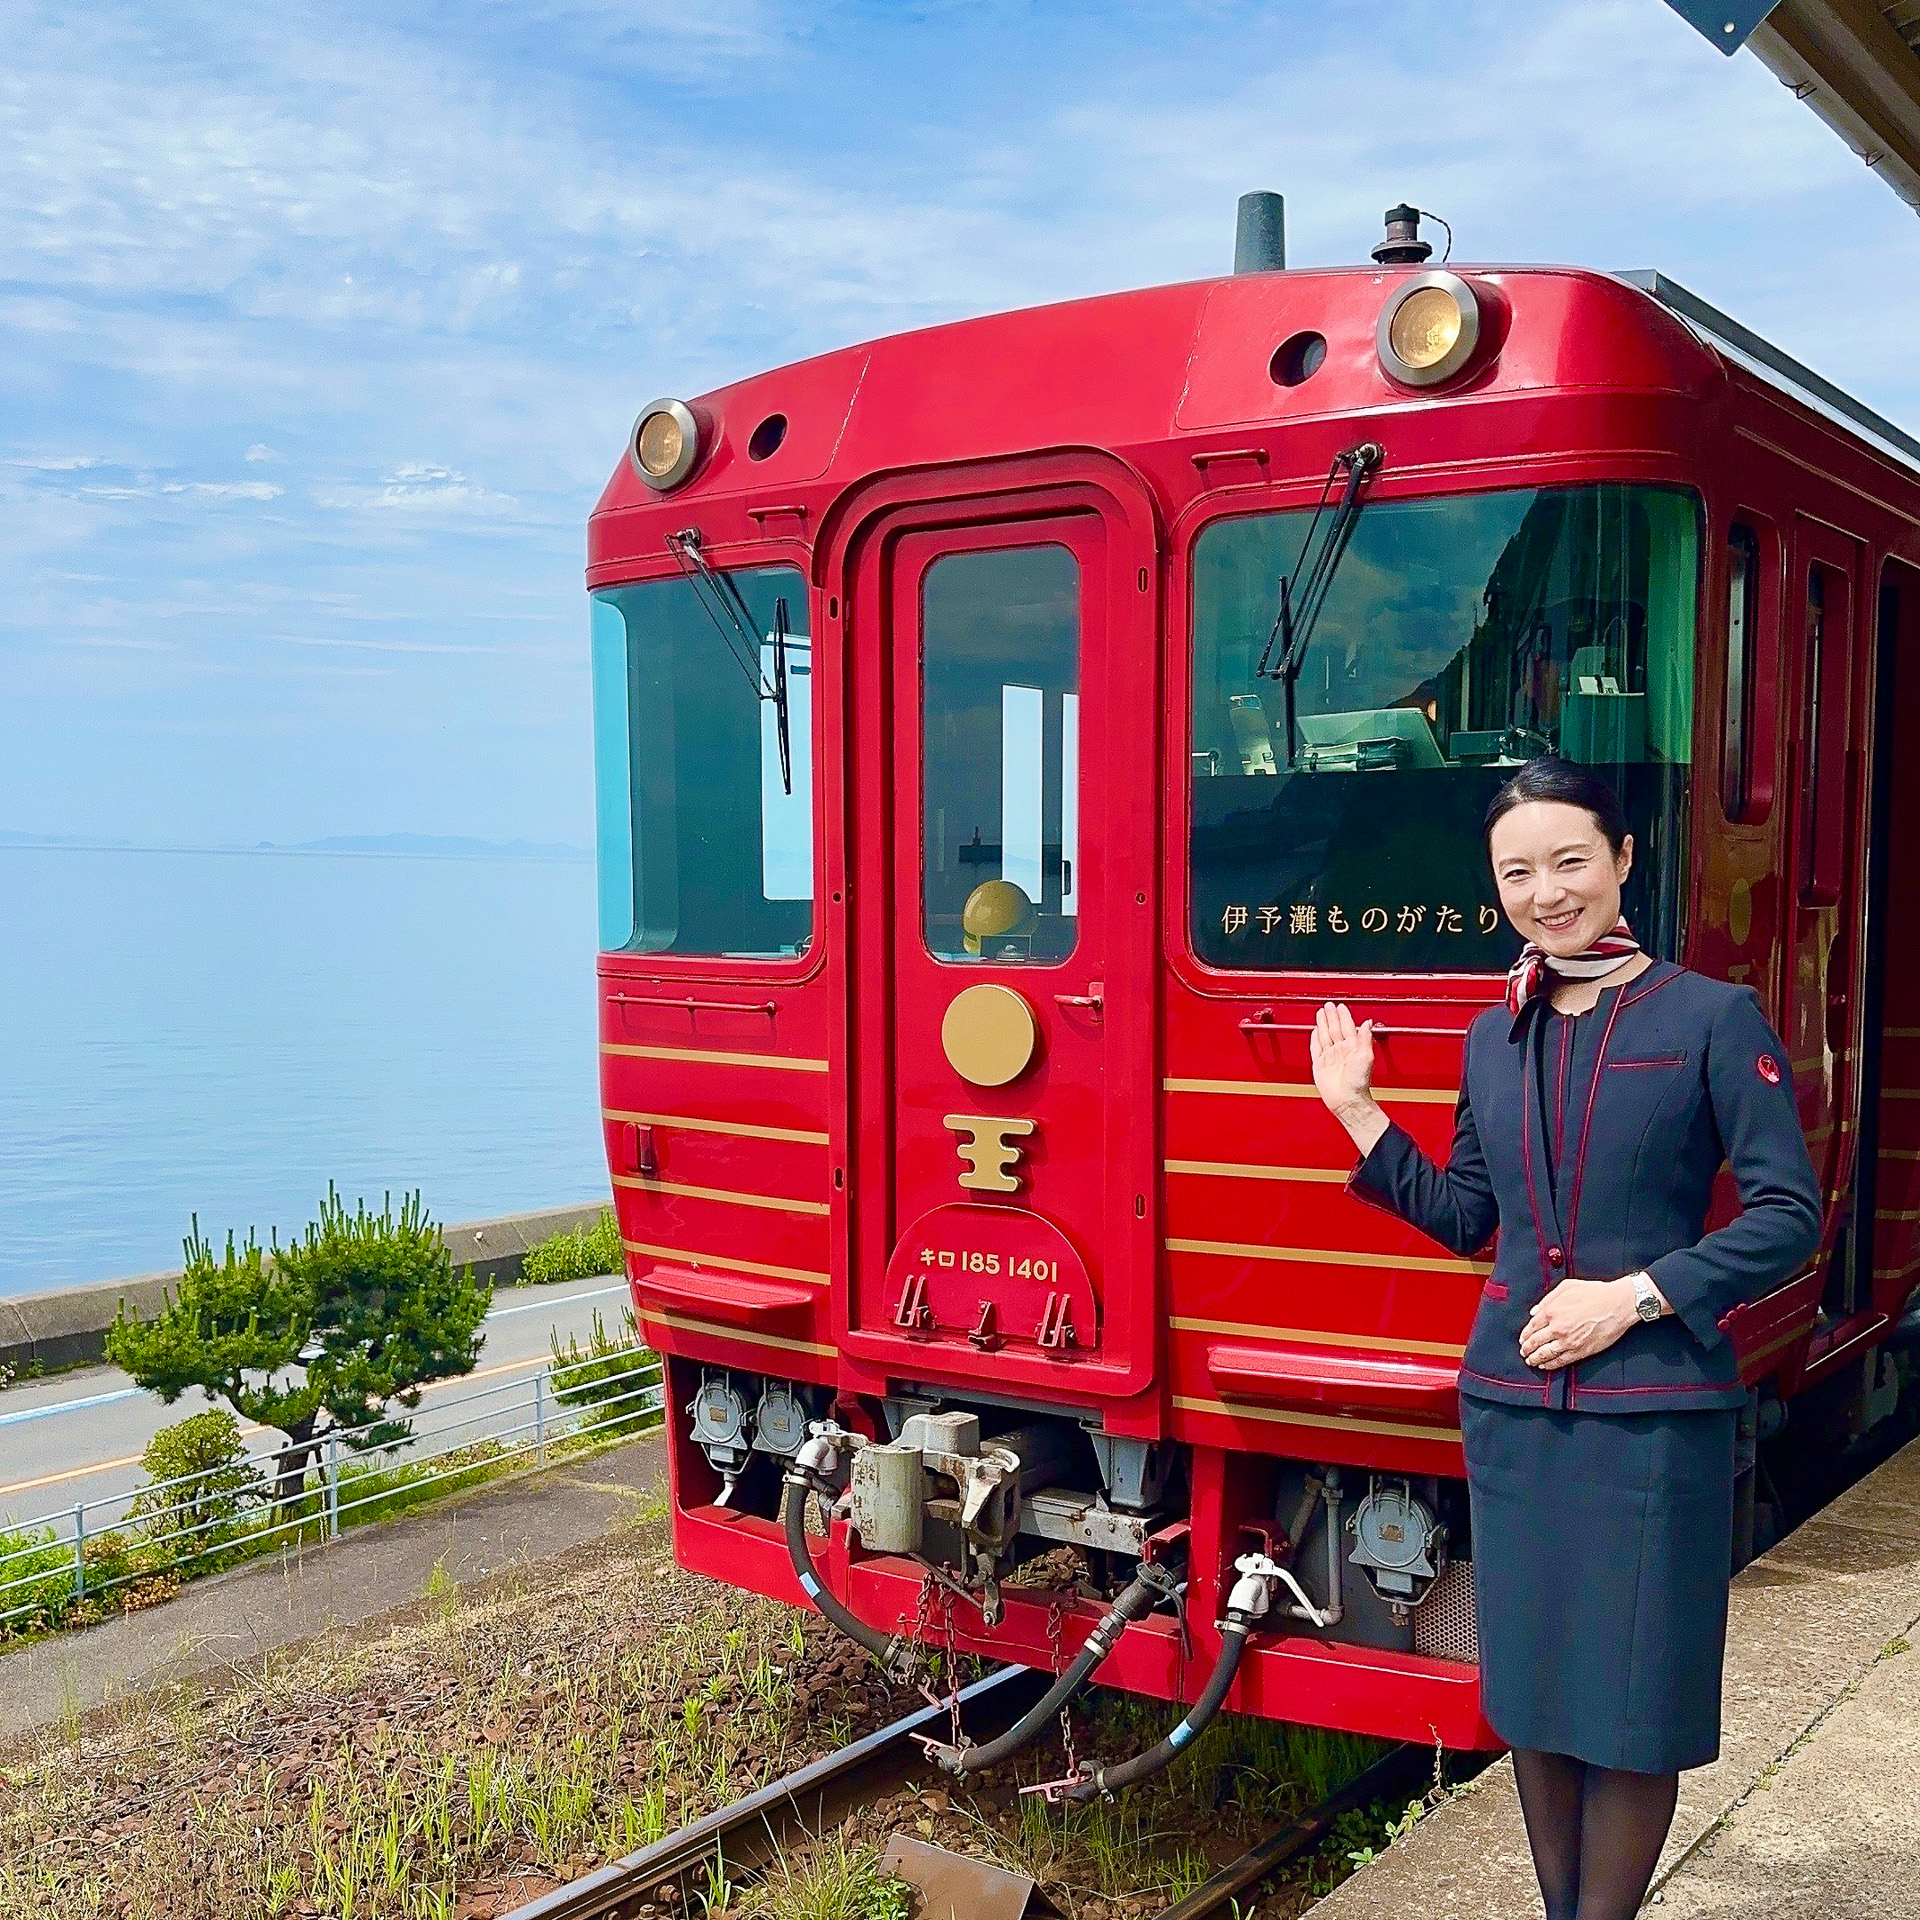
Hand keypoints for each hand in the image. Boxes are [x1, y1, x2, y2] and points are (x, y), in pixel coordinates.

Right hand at [1310, 1002, 1387, 1153]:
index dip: (1343, 1016)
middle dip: (1331, 1016)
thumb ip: (1365, 1038)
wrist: (1348, 1100)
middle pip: (1335, 1028)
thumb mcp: (1366, 1057)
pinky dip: (1315, 1039)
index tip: (1340, 1006)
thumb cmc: (1359, 1083)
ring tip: (1321, 1013)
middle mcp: (1341, 1051)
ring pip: (1325, 1035)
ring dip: (1323, 1023)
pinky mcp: (1320, 1065)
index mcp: (1352, 1047)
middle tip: (1328, 1005)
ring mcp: (1330, 1057)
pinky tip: (1315, 1032)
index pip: (1347, 1026)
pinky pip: (1316, 1048)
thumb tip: (1368, 1022)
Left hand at [1519, 1278, 1639, 1370]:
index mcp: (1552, 1311)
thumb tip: (1534, 1311)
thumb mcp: (1567, 1287)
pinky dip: (1551, 1364)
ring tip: (1530, 1360)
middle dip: (1526, 1348)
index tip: (1522, 1339)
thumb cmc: (1595, 1293)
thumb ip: (1547, 1299)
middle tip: (1523, 1352)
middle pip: (1535, 1342)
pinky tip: (1545, 1365)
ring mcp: (1569, 1341)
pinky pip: (1562, 1360)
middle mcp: (1558, 1328)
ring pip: (1546, 1354)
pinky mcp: (1581, 1350)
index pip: (1532, 1326)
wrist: (1618, 1304)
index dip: (1525, 1334)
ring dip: (1535, 1358)